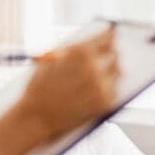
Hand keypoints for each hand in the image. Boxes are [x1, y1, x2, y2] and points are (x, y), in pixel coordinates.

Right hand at [16, 26, 119, 140]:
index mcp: (81, 51)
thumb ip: (74, 50)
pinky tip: (95, 91)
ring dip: (110, 72)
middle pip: (115, 54)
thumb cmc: (39, 87)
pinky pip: (114, 90)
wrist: (36, 117)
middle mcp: (95, 67)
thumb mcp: (52, 59)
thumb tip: (94, 43)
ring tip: (99, 75)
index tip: (111, 36)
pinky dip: (107, 89)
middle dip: (110, 55)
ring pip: (117, 72)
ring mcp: (102, 86)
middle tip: (107, 57)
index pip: (107, 37)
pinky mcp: (105, 103)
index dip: (109, 36)